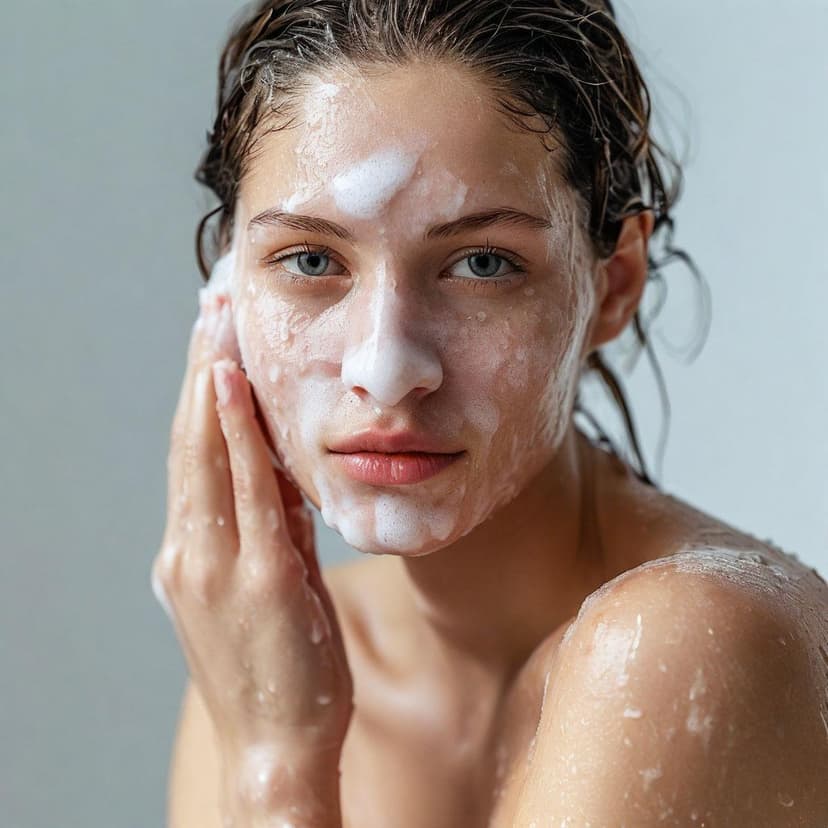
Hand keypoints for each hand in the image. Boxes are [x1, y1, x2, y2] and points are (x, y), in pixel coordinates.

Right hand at [151, 291, 353, 768]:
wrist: (276, 750)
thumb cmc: (278, 671)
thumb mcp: (270, 590)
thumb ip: (271, 532)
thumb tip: (283, 479)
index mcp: (194, 554)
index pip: (194, 457)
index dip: (199, 394)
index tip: (211, 340)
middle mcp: (192, 551)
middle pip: (190, 441)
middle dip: (199, 368)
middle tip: (210, 305)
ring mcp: (218, 564)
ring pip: (205, 455)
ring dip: (209, 381)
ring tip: (216, 320)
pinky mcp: (258, 580)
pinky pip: (246, 494)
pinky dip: (234, 435)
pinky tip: (233, 386)